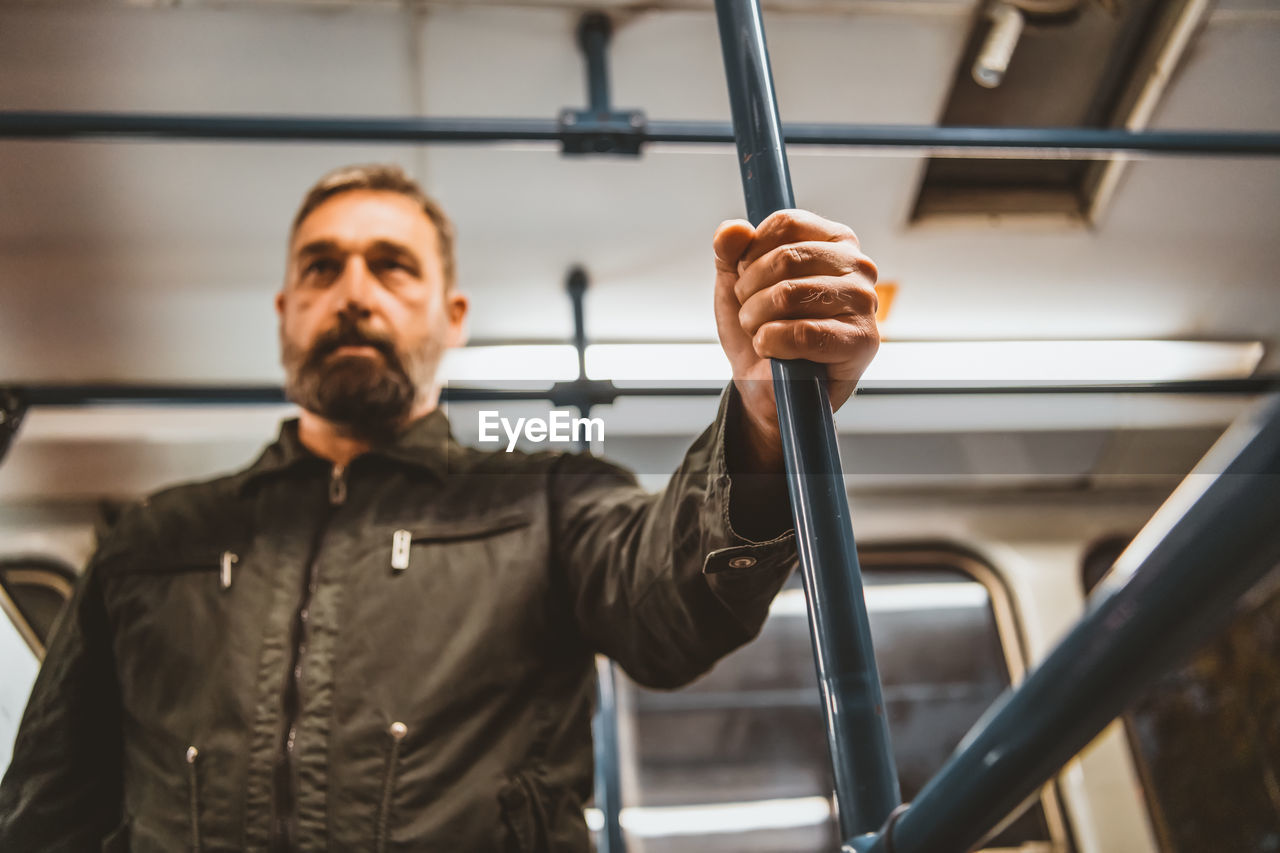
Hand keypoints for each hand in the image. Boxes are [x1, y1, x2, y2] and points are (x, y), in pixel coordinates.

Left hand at [713, 209, 879, 462]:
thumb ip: (729, 250)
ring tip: (760, 333)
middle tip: (750, 314)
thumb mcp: (735, 283)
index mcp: (834, 241)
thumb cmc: (760, 329)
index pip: (786, 223)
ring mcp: (865, 304)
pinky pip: (803, 333)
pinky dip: (771, 343)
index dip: (750, 254)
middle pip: (785, 258)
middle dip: (749, 291)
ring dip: (756, 319)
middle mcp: (858, 266)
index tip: (746, 279)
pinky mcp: (863, 342)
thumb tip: (734, 230)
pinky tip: (773, 350)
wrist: (764, 387)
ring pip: (789, 295)